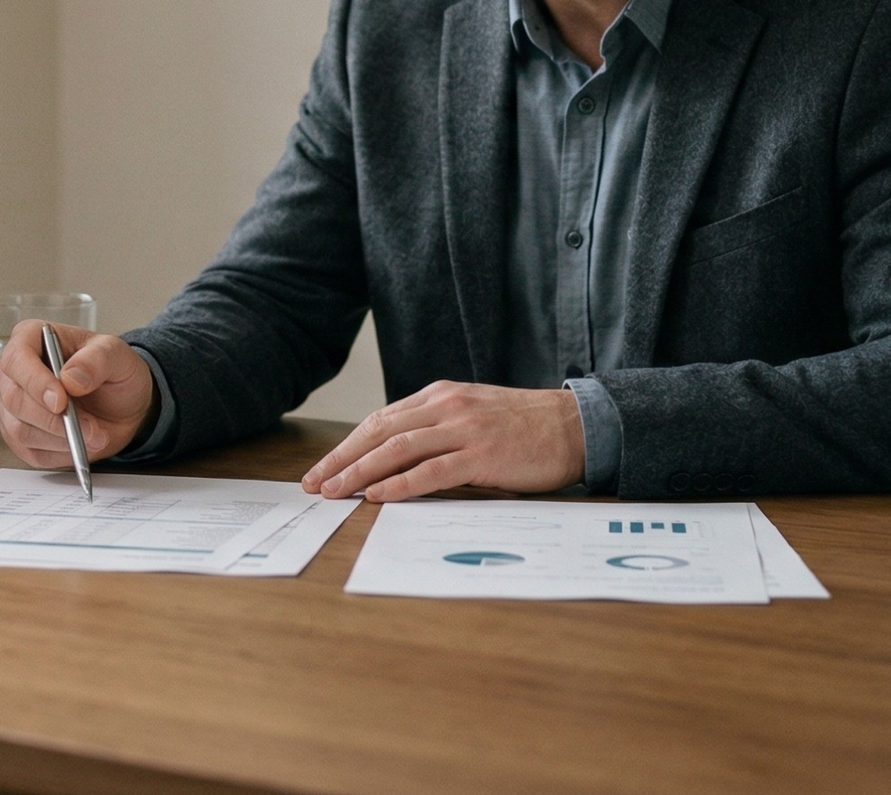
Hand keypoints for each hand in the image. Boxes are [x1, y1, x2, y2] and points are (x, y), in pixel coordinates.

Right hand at [0, 321, 157, 467]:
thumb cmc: (113, 371)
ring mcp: (12, 405)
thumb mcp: (116, 355)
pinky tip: (80, 443)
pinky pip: (29, 452)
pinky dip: (59, 453)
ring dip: (61, 439)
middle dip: (54, 419)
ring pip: (20, 430)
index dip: (35, 383)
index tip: (60, 401)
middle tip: (91, 427)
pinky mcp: (19, 435)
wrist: (121, 404)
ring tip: (94, 435)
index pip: (17, 360)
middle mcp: (14, 371)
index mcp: (30, 338)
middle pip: (15, 400)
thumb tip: (70, 378)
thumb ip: (97, 360)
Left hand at [301, 381, 584, 501]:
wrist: (576, 426)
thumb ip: (438, 430)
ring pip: (397, 448)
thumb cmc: (525, 427)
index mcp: (440, 396)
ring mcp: (463, 428)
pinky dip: (400, 483)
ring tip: (335, 491)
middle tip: (314, 483)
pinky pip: (431, 470)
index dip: (348, 445)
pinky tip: (377, 495)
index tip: (323, 468)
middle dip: (341, 458)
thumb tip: (396, 460)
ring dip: (360, 471)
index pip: (380, 420)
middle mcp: (446, 406)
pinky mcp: (482, 454)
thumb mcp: (473, 416)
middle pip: (378, 431)